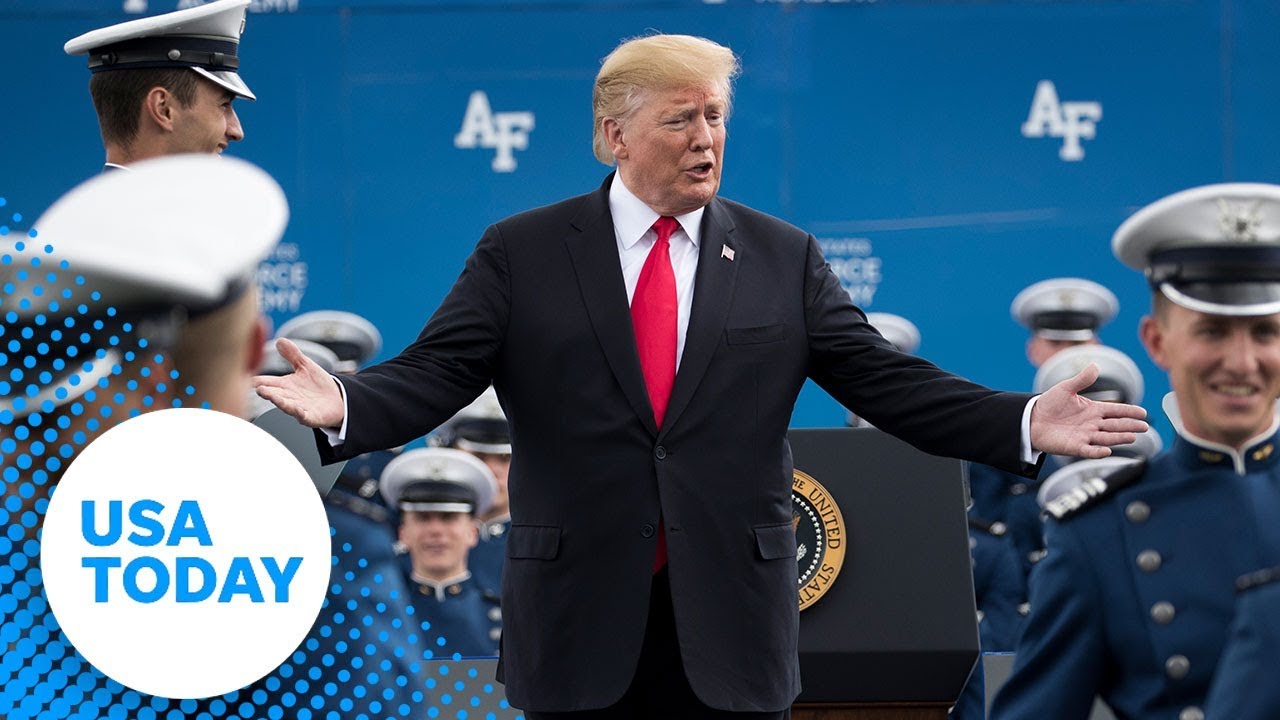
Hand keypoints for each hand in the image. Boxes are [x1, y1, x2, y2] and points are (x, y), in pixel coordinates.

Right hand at [253, 338, 345, 428]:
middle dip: (266, 392)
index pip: (268, 382)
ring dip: (279, 402)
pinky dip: (299, 413)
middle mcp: (289, 397)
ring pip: (286, 405)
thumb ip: (293, 355)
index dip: (258, 381)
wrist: (338, 398)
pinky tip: (297, 410)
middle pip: (274, 394)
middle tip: (259, 388)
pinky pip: (304, 416)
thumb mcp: (305, 366)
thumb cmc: (318, 384)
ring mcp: (299, 408)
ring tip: (271, 396)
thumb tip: (280, 341)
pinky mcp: (311, 417)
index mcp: (285, 385)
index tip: (249, 378)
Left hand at [1030, 363, 1149, 458]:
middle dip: (1130, 426)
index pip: (1116, 410)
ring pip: (1106, 438)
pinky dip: (1097, 452)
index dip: (1129, 411)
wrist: (1031, 419)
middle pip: (1115, 425)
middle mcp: (1092, 424)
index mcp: (1093, 409)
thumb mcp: (1066, 388)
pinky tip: (1107, 451)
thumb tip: (1095, 365)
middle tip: (1144, 427)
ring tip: (1132, 437)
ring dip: (1119, 438)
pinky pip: (1088, 450)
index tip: (1143, 413)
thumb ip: (1081, 379)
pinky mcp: (1074, 447)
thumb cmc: (1049, 404)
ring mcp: (1085, 436)